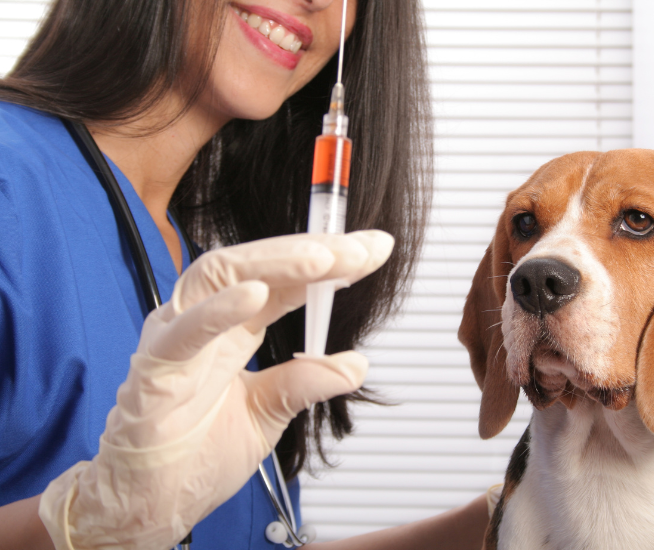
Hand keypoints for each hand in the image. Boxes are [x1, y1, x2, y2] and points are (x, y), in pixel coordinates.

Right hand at [39, 231, 393, 549]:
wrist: (151, 504)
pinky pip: (184, 332)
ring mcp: (176, 339)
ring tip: (320, 258)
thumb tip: (355, 365)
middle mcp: (204, 323)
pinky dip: (219, 310)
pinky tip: (257, 293)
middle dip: (312, 253)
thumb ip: (304, 382)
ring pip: (219, 276)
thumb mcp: (266, 414)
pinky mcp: (153, 368)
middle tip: (360, 251)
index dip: (329, 263)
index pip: (285, 281)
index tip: (374, 250)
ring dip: (273, 263)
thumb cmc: (193, 455)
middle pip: (257, 266)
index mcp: (232, 330)